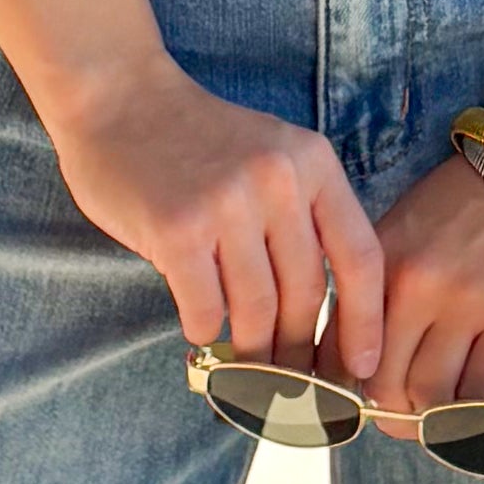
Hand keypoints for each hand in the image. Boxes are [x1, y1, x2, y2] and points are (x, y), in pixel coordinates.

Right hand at [50, 55, 387, 373]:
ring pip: (257, 309)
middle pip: (307, 294)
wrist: (116, 94)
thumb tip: (318, 316)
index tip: (363, 369)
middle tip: (294, 388)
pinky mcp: (177, 229)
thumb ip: (299, 217)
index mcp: (312, 164)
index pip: (360, 259)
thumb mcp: (271, 155)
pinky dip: (205, 330)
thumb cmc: (196, 138)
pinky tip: (200, 331)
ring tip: (248, 374)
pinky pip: (205, 307)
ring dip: (253, 353)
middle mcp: (277, 181)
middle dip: (301, 352)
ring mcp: (227, 204)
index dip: (366, 324)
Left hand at [369, 138, 483, 419]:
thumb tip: (363, 354)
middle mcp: (417, 285)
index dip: (344, 389)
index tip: (354, 403)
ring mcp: (468, 306)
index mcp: (382, 260)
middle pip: (384, 383)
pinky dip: (473, 414)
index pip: (343, 346)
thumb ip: (382, 283)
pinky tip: (475, 409)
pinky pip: (481, 392)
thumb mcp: (408, 226)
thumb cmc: (474, 200)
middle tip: (400, 420)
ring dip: (432, 419)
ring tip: (438, 418)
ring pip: (432, 396)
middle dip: (388, 413)